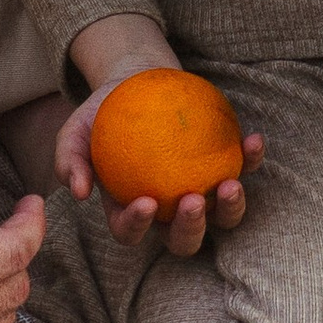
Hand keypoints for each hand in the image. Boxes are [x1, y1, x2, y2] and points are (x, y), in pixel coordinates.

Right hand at [55, 29, 262, 258]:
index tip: (147, 202)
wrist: (134, 83)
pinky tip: (252, 140)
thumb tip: (78, 191)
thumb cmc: (101, 114)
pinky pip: (245, 168)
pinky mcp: (224, 165)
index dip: (138, 226)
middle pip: (184, 239)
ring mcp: (201, 192)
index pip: (131, 232)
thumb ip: (70, 161)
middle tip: (194, 201)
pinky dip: (251, 158)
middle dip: (192, 230)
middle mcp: (169, 213)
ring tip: (231, 183)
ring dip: (232, 208)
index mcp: (130, 212)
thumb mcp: (74, 133)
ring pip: (222, 217)